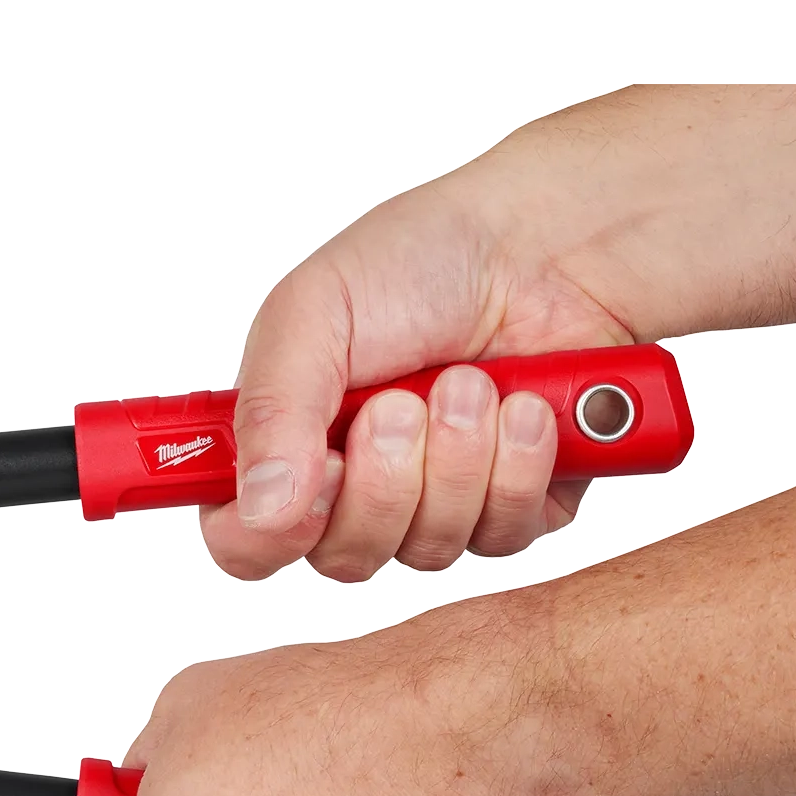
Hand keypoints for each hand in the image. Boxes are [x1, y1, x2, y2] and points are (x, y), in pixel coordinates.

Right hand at [202, 181, 619, 581]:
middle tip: (401, 403)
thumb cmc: (424, 258)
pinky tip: (522, 408)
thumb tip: (262, 508)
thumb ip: (271, 412)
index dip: (269, 535)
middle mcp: (356, 481)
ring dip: (456, 460)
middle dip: (384, 479)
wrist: (550, 241)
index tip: (314, 478)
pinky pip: (504, 534)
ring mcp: (436, 500)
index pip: (244, 540)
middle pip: (344, 554)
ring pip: (429, 547)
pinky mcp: (514, 504)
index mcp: (286, 439)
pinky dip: (517, 467)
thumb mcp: (314, 313)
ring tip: (469, 382)